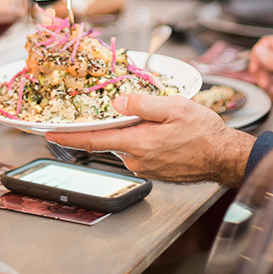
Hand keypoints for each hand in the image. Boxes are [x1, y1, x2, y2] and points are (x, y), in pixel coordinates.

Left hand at [45, 94, 254, 187]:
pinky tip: (159, 130)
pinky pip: (138, 150)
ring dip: (129, 131)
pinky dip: (140, 139)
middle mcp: (137, 158)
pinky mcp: (153, 169)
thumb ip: (143, 104)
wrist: (223, 156)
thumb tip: (118, 104)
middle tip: (112, 109)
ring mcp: (145, 166)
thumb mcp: (175, 106)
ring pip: (125, 143)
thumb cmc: (204, 132)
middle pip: (109, 139)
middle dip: (106, 125)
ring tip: (152, 118)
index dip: (69, 137)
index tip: (48, 134)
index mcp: (138, 142)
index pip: (94, 140)